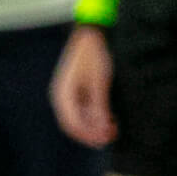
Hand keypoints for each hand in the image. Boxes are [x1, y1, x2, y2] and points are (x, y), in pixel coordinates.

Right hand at [52, 25, 115, 146]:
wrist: (89, 35)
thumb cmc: (93, 56)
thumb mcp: (99, 82)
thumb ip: (99, 105)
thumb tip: (102, 128)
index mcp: (63, 96)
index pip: (72, 124)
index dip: (88, 135)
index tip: (103, 140)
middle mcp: (63, 97)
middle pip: (74, 124)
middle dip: (92, 133)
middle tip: (110, 138)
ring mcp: (70, 94)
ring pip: (80, 118)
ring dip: (95, 125)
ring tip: (114, 129)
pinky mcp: (78, 90)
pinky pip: (84, 109)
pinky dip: (96, 116)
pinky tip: (110, 119)